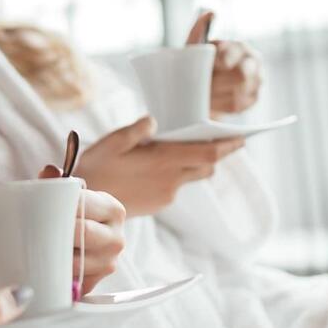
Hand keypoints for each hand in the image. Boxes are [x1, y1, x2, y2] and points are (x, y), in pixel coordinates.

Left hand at [38, 164, 125, 294]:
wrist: (84, 233)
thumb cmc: (73, 212)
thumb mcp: (67, 193)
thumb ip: (56, 181)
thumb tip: (49, 172)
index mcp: (114, 210)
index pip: (84, 205)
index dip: (59, 205)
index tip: (39, 206)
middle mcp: (117, 238)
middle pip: (82, 234)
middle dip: (56, 230)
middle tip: (33, 226)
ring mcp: (109, 263)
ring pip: (75, 262)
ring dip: (53, 256)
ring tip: (35, 247)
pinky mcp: (95, 282)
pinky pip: (71, 283)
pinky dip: (55, 277)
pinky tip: (44, 269)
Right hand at [74, 116, 244, 216]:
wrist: (85, 205)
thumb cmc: (96, 169)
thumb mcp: (111, 142)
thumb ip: (136, 130)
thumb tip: (155, 122)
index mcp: (162, 161)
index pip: (208, 154)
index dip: (229, 145)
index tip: (242, 136)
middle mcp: (170, 180)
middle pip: (206, 166)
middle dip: (217, 153)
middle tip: (222, 139)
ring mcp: (167, 195)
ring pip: (192, 176)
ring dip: (196, 163)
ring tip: (187, 148)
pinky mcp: (160, 203)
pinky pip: (177, 186)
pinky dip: (177, 174)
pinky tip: (160, 165)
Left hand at [186, 10, 262, 114]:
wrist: (201, 90)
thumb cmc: (197, 65)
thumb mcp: (194, 47)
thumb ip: (199, 28)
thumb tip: (211, 13)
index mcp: (239, 47)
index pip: (233, 54)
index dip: (218, 62)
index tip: (209, 67)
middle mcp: (252, 62)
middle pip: (241, 75)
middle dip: (219, 83)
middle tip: (204, 86)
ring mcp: (256, 80)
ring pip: (239, 91)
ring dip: (219, 95)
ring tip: (206, 94)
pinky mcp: (254, 98)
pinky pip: (239, 105)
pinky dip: (223, 105)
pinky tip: (215, 102)